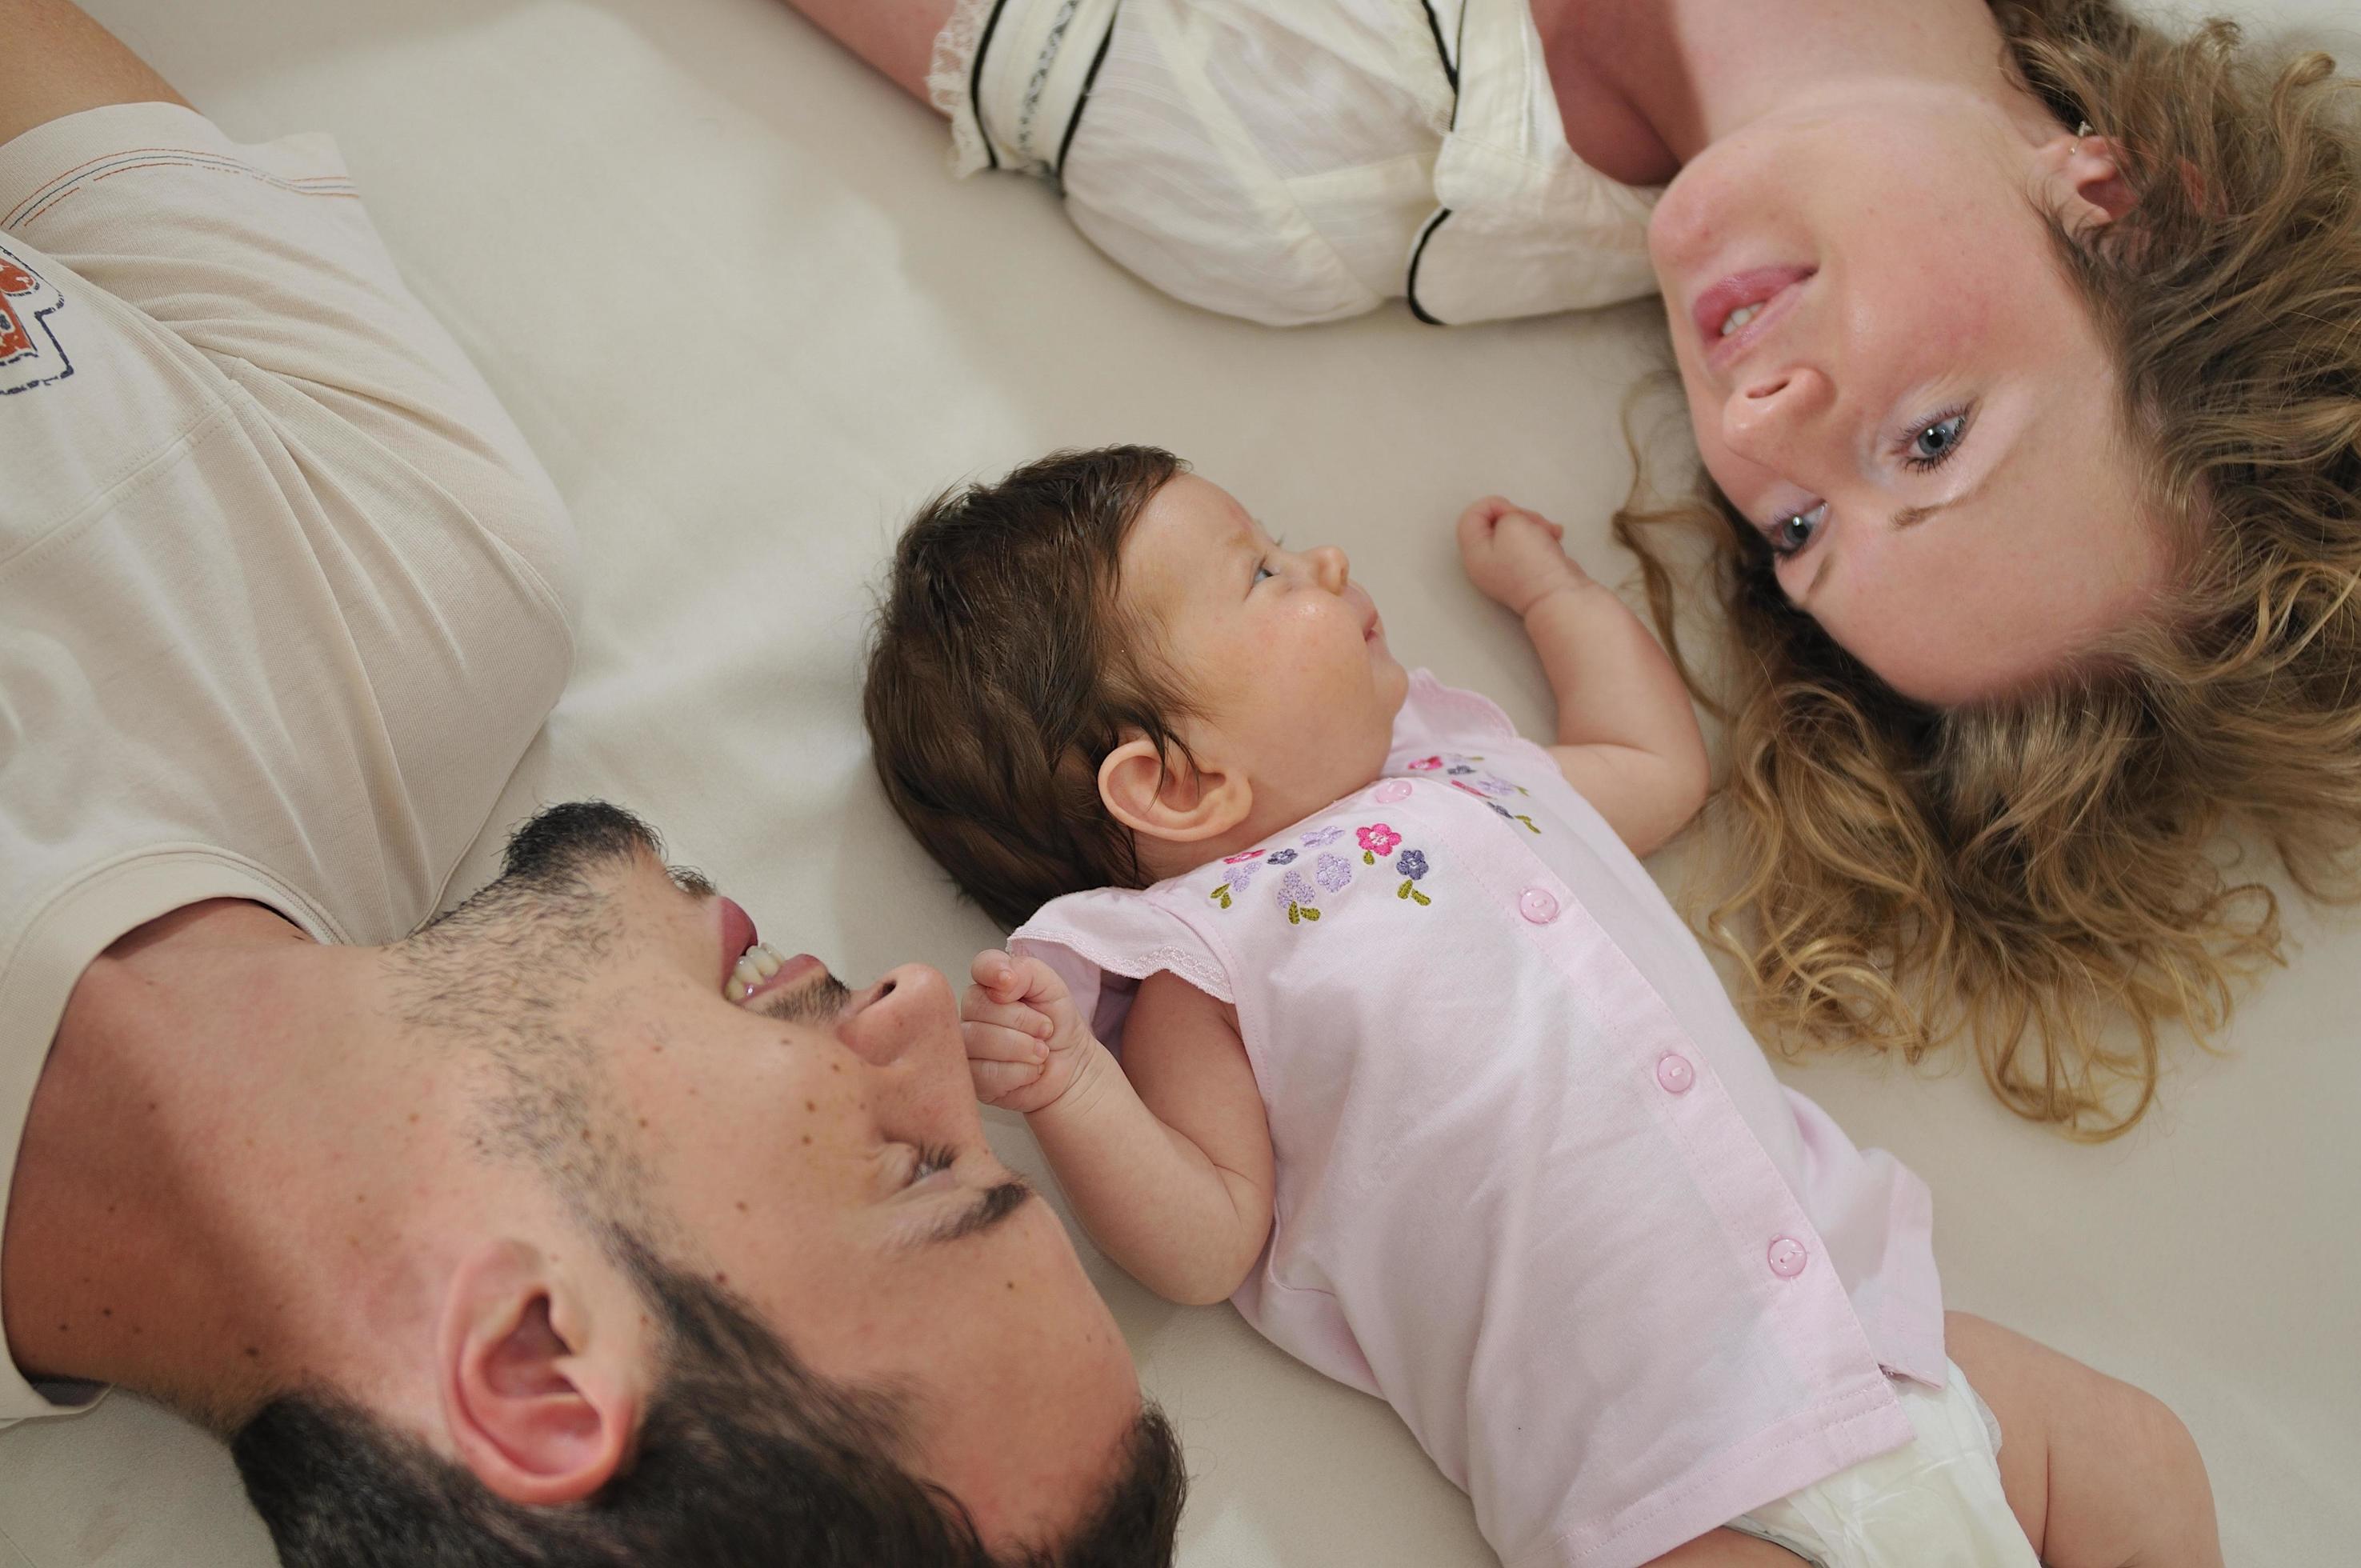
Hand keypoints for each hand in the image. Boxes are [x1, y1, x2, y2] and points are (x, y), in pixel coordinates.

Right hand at [961, 949, 1097, 1113]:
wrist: (1071, 1067)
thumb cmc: (1058, 1026)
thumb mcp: (1052, 988)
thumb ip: (1027, 970)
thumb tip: (1003, 978)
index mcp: (991, 985)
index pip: (980, 967)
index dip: (993, 972)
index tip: (1010, 984)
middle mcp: (973, 1013)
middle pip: (978, 1006)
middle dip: (1022, 1021)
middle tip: (1044, 1030)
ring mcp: (968, 1045)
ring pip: (979, 1040)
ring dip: (1022, 1048)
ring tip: (1040, 1052)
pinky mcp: (972, 1077)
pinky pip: (986, 1072)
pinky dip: (1019, 1072)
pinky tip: (1029, 1070)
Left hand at [1456, 496, 1593, 616]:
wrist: (1560, 595)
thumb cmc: (1532, 563)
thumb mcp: (1512, 525)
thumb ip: (1504, 514)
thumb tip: (1512, 521)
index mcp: (1474, 553)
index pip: (1471, 515)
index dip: (1493, 505)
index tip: (1513, 514)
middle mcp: (1485, 562)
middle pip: (1495, 522)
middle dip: (1520, 515)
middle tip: (1535, 523)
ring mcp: (1505, 567)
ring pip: (1516, 529)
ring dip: (1535, 524)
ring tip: (1550, 533)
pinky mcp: (1525, 568)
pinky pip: (1529, 542)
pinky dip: (1542, 535)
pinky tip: (1555, 538)